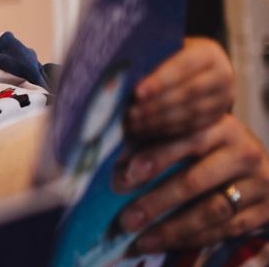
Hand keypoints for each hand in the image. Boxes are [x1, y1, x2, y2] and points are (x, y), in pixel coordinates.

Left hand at [117, 115, 268, 253]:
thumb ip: (152, 146)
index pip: (186, 140)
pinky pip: (226, 230)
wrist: (259, 169)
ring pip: (211, 211)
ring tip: (140, 242)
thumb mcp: (187, 137)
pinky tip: (165, 244)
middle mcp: (244, 153)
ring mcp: (259, 183)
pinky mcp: (266, 210)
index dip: (153, 159)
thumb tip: (118, 175)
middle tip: (126, 221)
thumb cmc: (209, 149)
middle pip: (195, 180)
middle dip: (156, 203)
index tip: (123, 180)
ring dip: (172, 230)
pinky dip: (192, 240)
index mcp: (221, 126)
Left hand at [126, 37, 234, 138]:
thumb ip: (152, 59)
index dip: (160, 80)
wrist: (198, 68)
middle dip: (156, 104)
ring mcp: (223, 98)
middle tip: (129, 113)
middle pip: (188, 92)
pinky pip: (191, 127)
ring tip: (132, 124)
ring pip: (190, 113)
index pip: (184, 66)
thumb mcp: (165, 50)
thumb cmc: (170, 55)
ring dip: (158, 120)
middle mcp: (223, 75)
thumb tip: (121, 73)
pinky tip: (145, 131)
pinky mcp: (218, 117)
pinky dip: (166, 130)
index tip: (137, 92)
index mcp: (208, 53)